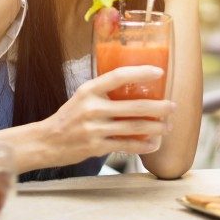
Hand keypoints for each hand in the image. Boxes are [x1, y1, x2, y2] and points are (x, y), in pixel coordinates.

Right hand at [44, 66, 176, 161]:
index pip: (118, 76)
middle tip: (173, 107)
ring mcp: (94, 128)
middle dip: (158, 107)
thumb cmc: (69, 118)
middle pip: (134, 106)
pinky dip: (143, 145)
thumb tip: (135, 89)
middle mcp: (92, 107)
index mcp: (89, 90)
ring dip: (155, 127)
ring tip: (168, 126)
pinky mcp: (96, 146)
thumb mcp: (82, 98)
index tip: (159, 72)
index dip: (141, 73)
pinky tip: (154, 144)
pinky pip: (126, 145)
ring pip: (134, 127)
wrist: (47, 141)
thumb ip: (103, 93)